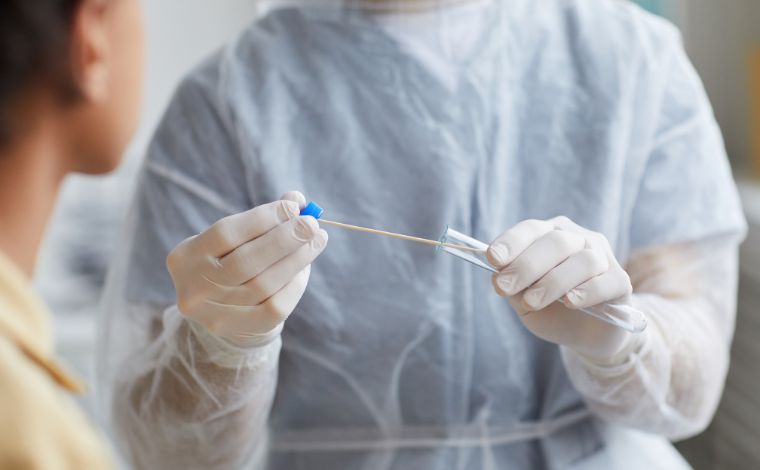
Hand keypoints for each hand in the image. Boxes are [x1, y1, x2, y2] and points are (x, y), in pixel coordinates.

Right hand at [167, 191, 327, 346]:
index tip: (293, 206)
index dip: (262, 218)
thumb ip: (262, 218)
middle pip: (245, 262)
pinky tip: (305, 266)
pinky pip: (276, 305)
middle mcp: (194, 288)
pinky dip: (296, 282)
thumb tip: (296, 199)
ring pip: (264, 284)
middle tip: (311, 223)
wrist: (222, 313)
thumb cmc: (231, 262)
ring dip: (297, 258)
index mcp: (184, 257)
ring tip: (317, 239)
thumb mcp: (235, 238)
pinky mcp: (240, 330)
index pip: (225, 233)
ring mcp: (215, 314)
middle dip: (284, 239)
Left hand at [487, 216, 632, 358]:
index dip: (511, 242)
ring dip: (552, 281)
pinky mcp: (621, 281)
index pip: (531, 229)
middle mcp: (577, 238)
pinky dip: (588, 290)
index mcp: (549, 235)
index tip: (492, 259)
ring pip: (582, 260)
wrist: (587, 334)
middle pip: (556, 242)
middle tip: (504, 287)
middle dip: (526, 265)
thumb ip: (512, 288)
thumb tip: (497, 275)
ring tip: (532, 301)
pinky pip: (607, 280)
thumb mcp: (524, 302)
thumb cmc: (552, 310)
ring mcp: (602, 257)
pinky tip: (571, 301)